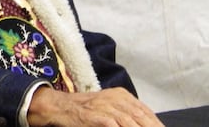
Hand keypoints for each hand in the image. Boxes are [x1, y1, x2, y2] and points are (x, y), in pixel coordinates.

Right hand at [28, 86, 164, 126]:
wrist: (61, 106)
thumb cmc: (85, 109)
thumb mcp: (107, 104)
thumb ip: (125, 112)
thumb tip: (145, 122)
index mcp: (121, 94)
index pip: (145, 110)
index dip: (156, 123)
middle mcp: (115, 98)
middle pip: (141, 117)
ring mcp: (106, 107)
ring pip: (131, 122)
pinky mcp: (97, 117)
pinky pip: (115, 126)